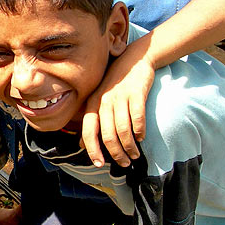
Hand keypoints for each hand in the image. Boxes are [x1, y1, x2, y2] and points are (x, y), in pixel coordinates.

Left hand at [82, 49, 154, 166]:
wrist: (134, 59)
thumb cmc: (115, 84)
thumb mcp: (99, 100)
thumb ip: (92, 121)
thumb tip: (82, 145)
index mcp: (92, 104)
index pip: (89, 131)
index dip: (93, 150)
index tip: (99, 164)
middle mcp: (104, 101)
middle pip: (108, 135)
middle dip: (116, 153)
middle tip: (125, 163)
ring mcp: (120, 97)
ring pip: (123, 130)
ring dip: (129, 147)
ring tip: (135, 155)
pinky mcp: (136, 93)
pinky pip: (137, 117)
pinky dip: (139, 131)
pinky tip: (141, 138)